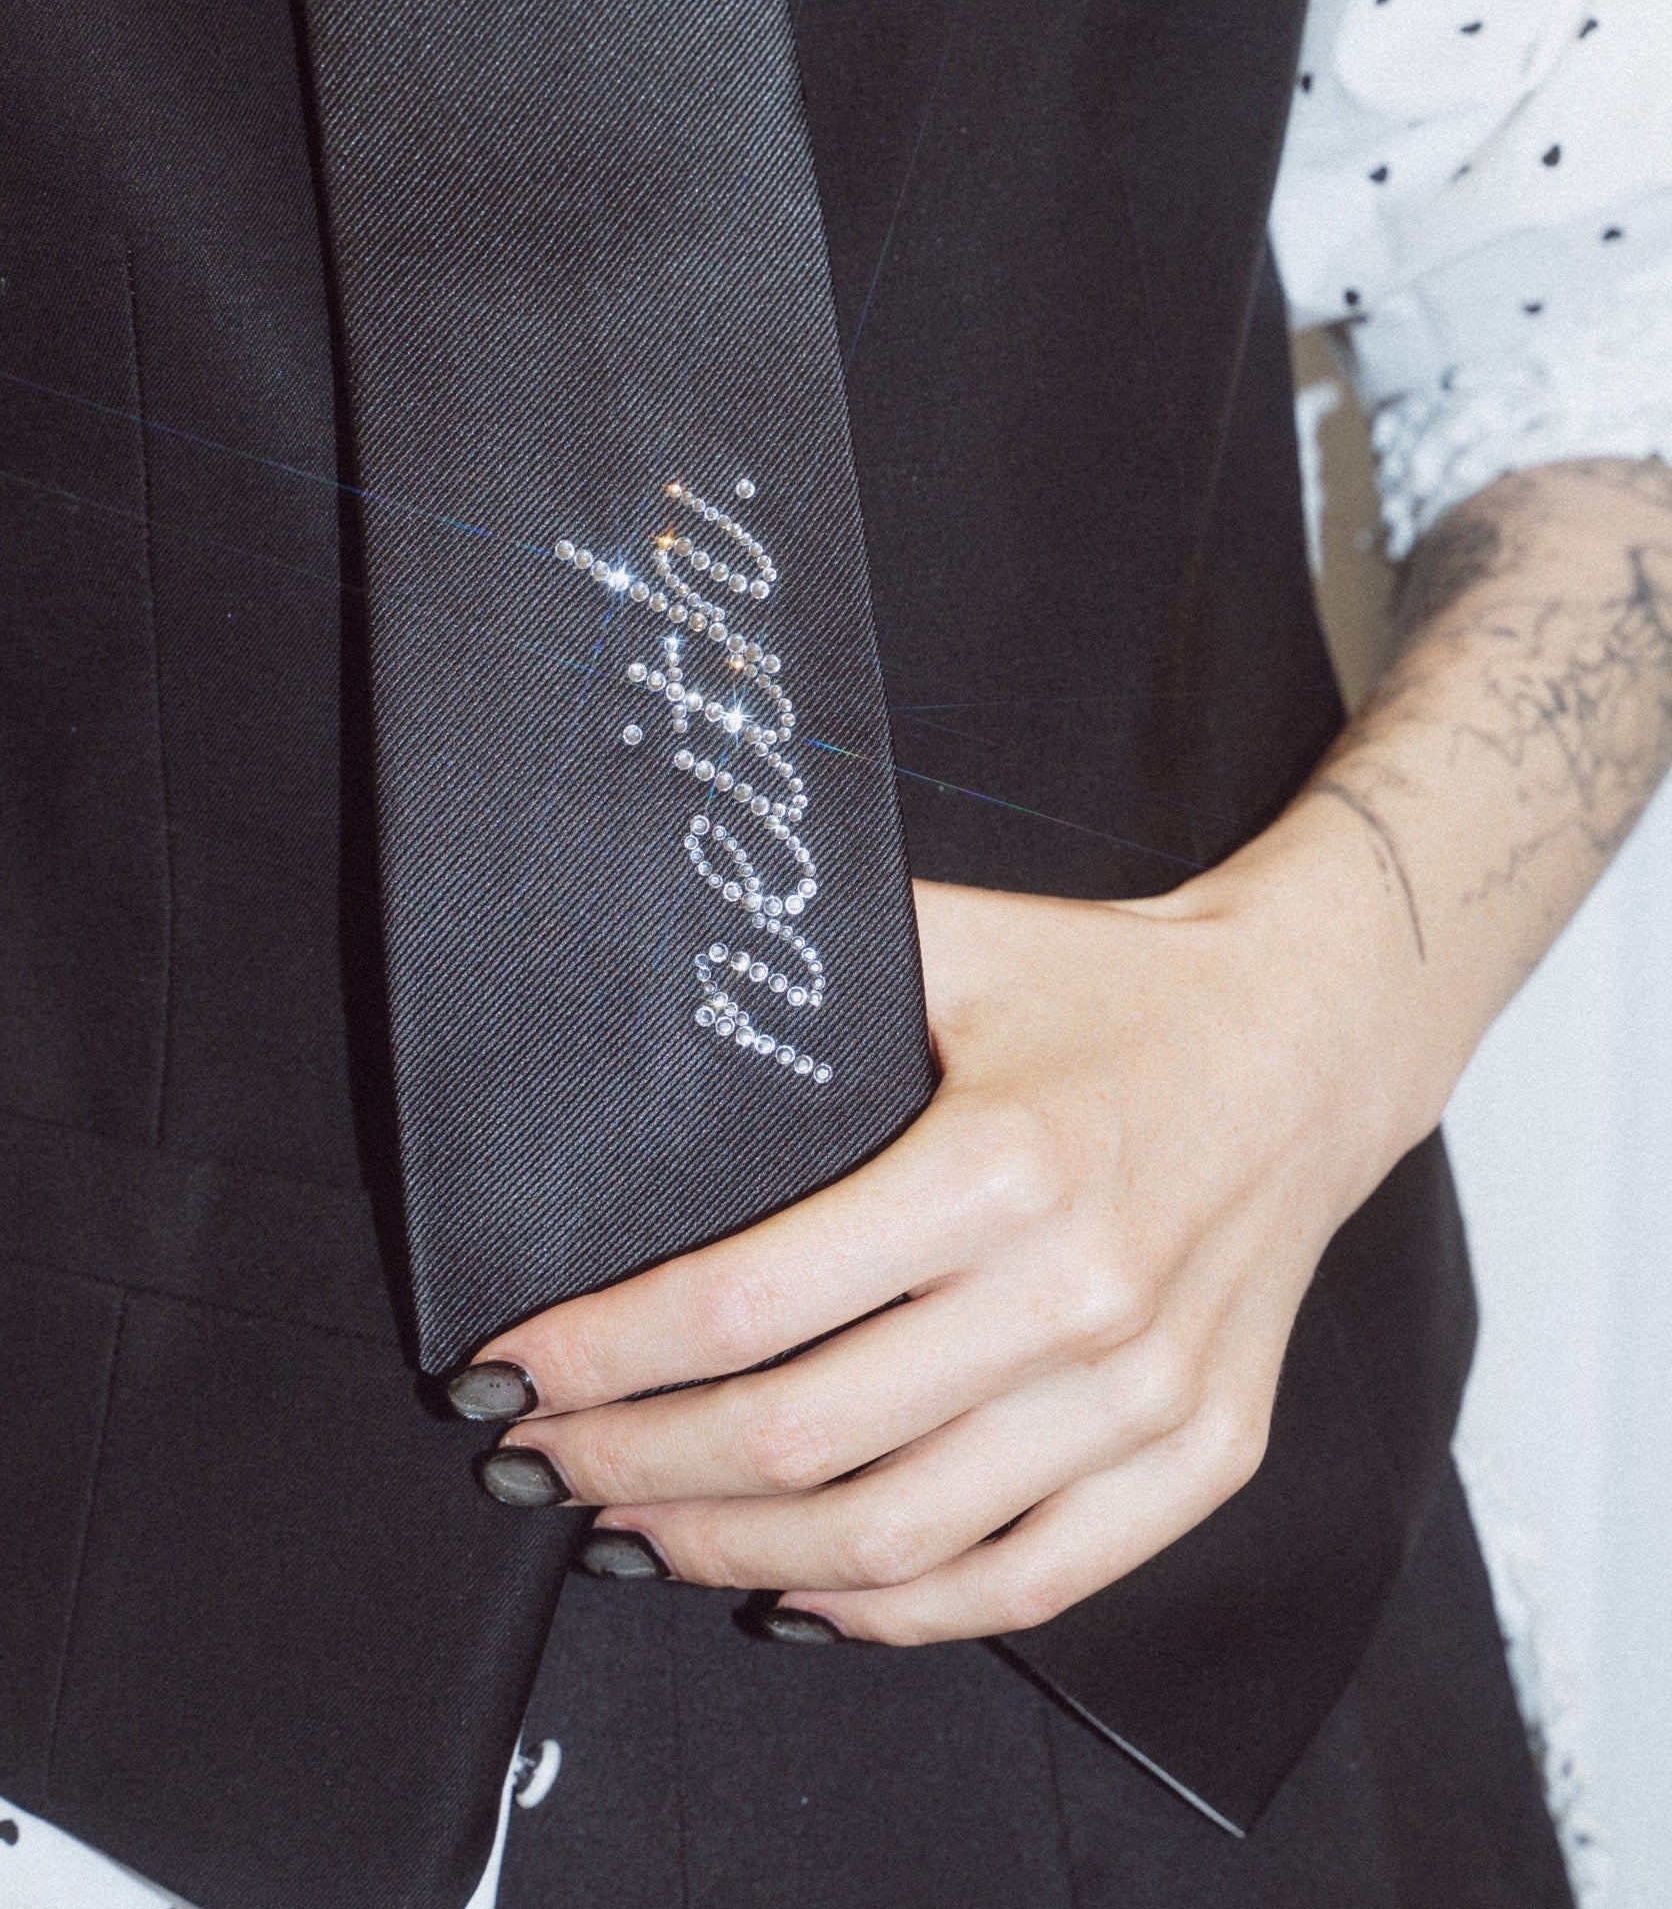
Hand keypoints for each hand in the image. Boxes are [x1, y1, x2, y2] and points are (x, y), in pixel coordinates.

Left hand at [474, 832, 1431, 1642]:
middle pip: (799, 1440)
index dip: (604, 1355)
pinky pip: (1025, 1585)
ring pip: (893, 1541)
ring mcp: (1149, 1395)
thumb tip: (631, 1007)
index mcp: (1002, 1164)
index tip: (511, 1368)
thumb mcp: (954, 941)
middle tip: (541, 1457)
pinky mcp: (1200, 1455)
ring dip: (730, 1551)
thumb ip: (805, 979)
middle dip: (632, 1465)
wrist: (1307, 1038)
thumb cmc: (1112, 989)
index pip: (746, 1306)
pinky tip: (796, 1591)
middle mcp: (1080, 1294)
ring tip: (632, 1528)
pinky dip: (892, 1616)